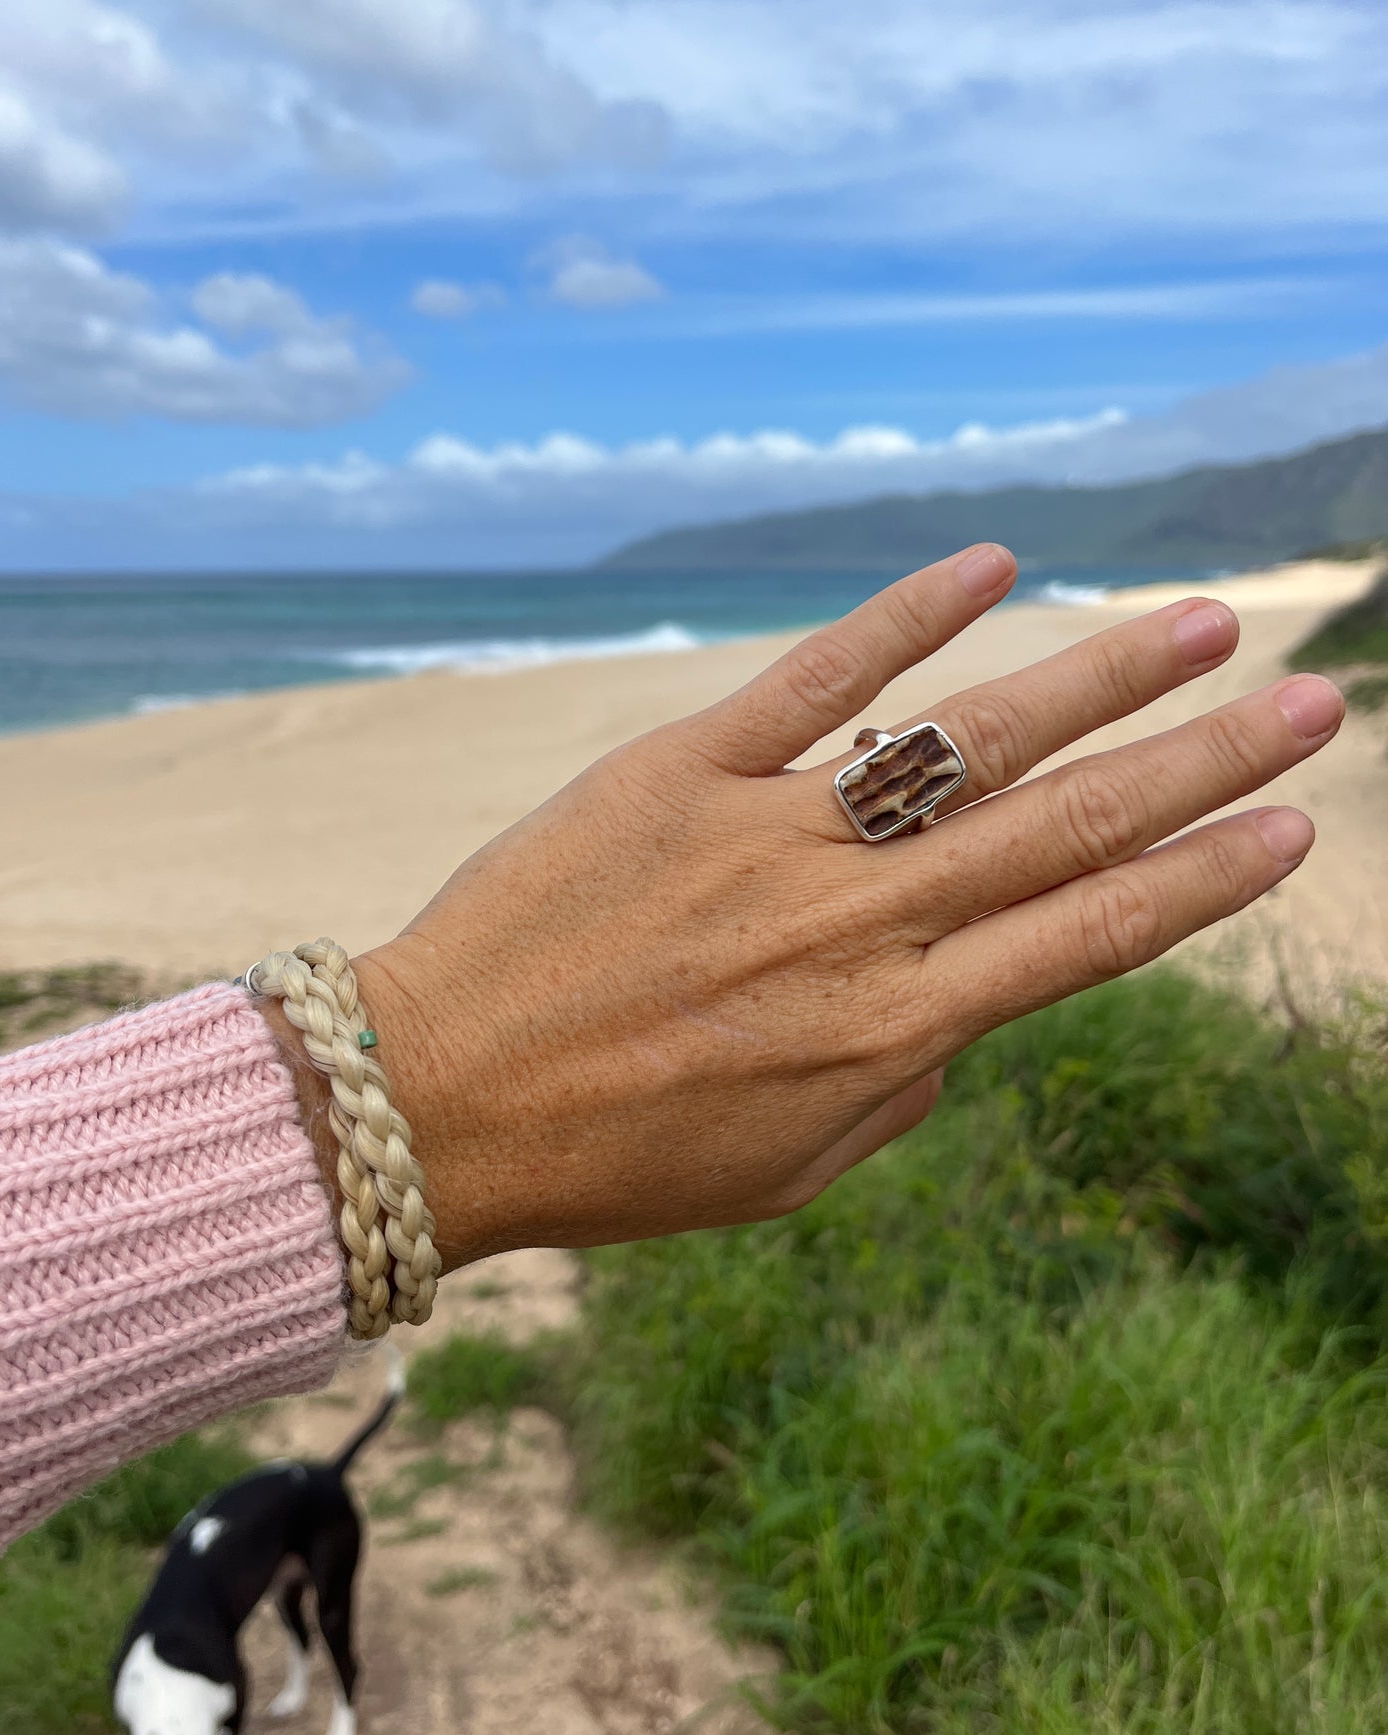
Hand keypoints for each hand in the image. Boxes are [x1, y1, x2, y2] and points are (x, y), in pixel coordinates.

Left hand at [352, 544, 1341, 1271]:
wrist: (434, 1100)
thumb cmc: (616, 1155)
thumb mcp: (784, 1170)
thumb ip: (903, 1087)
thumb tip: (975, 1003)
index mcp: (888, 1033)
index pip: (1084, 938)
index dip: (1199, 881)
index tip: (1287, 831)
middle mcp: (851, 928)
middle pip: (1063, 828)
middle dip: (1201, 764)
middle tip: (1311, 707)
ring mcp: (767, 838)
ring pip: (964, 745)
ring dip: (1099, 679)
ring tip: (1204, 627)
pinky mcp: (675, 771)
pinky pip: (811, 683)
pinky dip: (903, 619)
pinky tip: (992, 564)